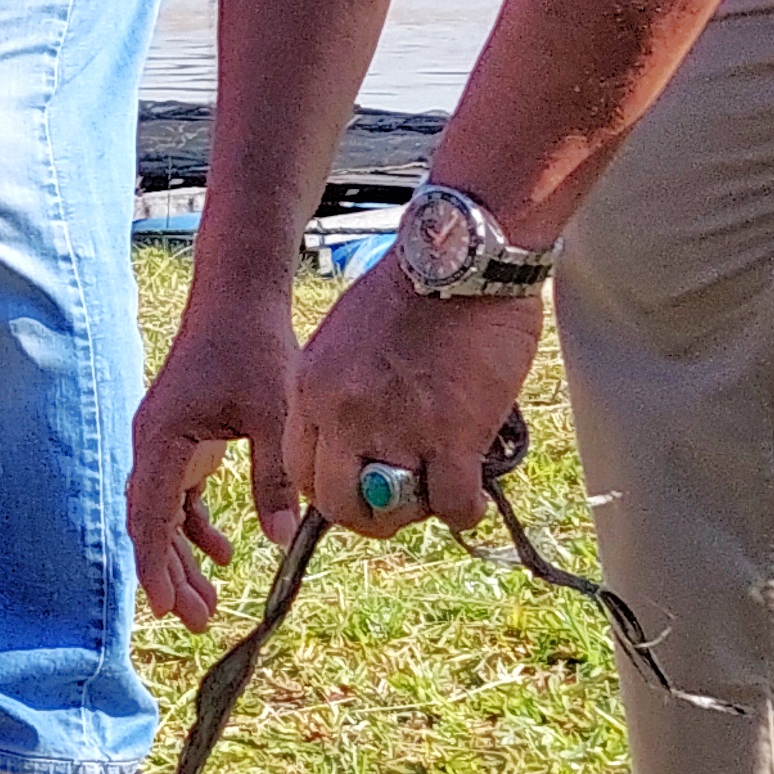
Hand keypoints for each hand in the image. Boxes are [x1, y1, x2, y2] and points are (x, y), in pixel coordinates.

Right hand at [129, 279, 306, 629]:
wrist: (236, 301)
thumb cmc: (253, 348)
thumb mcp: (272, 413)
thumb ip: (274, 474)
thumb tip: (282, 537)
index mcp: (163, 440)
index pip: (150, 516)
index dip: (155, 565)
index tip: (165, 606)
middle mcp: (153, 446)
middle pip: (150, 525)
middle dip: (169, 575)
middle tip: (197, 621)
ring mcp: (165, 445)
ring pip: (162, 517)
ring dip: (182, 559)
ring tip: (209, 604)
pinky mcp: (183, 442)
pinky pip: (179, 498)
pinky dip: (196, 529)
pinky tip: (228, 553)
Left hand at [282, 261, 548, 544]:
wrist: (459, 258)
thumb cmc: (410, 288)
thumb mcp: (342, 336)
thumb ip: (338, 386)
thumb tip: (355, 430)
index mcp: (310, 388)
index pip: (299, 470)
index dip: (329, 491)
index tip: (357, 491)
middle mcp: (342, 416)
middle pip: (336, 503)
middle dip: (366, 516)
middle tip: (398, 506)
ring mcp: (395, 430)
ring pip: (391, 511)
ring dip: (418, 512)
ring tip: (441, 497)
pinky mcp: (450, 436)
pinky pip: (451, 504)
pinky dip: (464, 510)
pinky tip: (473, 498)